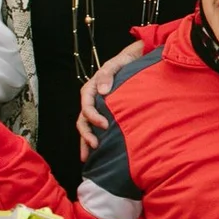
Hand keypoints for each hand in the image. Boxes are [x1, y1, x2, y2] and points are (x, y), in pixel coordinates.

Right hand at [78, 40, 143, 159]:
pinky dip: (95, 139)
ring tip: (88, 157)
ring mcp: (98, 108)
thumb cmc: (125, 62)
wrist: (135, 61)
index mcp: (91, 88)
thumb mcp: (116, 63)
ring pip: (87, 127)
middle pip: (83, 120)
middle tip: (95, 146)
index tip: (104, 125)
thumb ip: (107, 74)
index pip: (87, 105)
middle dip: (86, 134)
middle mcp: (92, 100)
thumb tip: (102, 91)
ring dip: (86, 141)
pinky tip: (97, 153)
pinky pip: (96, 128)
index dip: (93, 116)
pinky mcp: (105, 114)